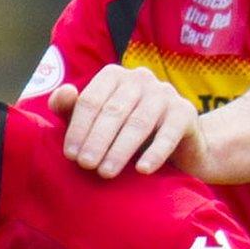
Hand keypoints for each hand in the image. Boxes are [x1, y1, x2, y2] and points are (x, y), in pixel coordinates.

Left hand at [50, 64, 198, 176]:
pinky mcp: (186, 112)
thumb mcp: (96, 122)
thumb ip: (72, 109)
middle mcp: (140, 78)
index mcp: (114, 76)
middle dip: (97, 140)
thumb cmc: (127, 132)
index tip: (70, 155)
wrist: (180, 145)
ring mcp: (165, 93)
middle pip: (114, 110)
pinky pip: (169, 134)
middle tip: (85, 165)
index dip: (78, 128)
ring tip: (106, 172)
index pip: (91, 100)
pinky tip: (142, 170)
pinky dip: (154, 153)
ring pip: (138, 122)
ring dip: (120, 149)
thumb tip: (63, 93)